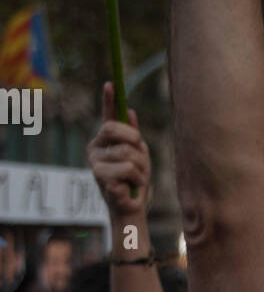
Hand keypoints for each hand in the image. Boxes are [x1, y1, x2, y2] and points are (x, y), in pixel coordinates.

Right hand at [87, 83, 151, 218]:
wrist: (132, 207)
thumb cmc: (135, 180)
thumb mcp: (139, 155)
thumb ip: (133, 135)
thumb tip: (131, 111)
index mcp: (104, 141)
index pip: (107, 116)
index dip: (108, 100)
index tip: (110, 83)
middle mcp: (95, 149)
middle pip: (114, 129)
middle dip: (134, 140)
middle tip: (140, 154)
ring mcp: (96, 163)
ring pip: (126, 152)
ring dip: (140, 167)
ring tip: (136, 178)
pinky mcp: (101, 178)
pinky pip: (128, 170)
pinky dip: (137, 179)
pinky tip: (130, 187)